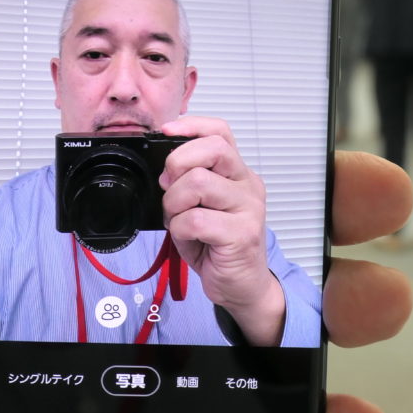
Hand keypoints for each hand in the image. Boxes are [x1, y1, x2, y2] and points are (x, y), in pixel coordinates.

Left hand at [158, 116, 283, 344]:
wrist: (242, 286)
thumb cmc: (218, 247)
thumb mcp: (199, 207)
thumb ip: (187, 184)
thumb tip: (164, 171)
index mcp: (237, 174)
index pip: (221, 132)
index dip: (192, 125)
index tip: (166, 131)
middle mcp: (247, 185)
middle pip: (213, 148)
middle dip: (178, 163)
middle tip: (169, 186)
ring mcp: (248, 208)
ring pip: (198, 182)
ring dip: (174, 202)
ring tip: (179, 219)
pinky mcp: (242, 233)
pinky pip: (196, 219)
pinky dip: (180, 228)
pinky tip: (188, 238)